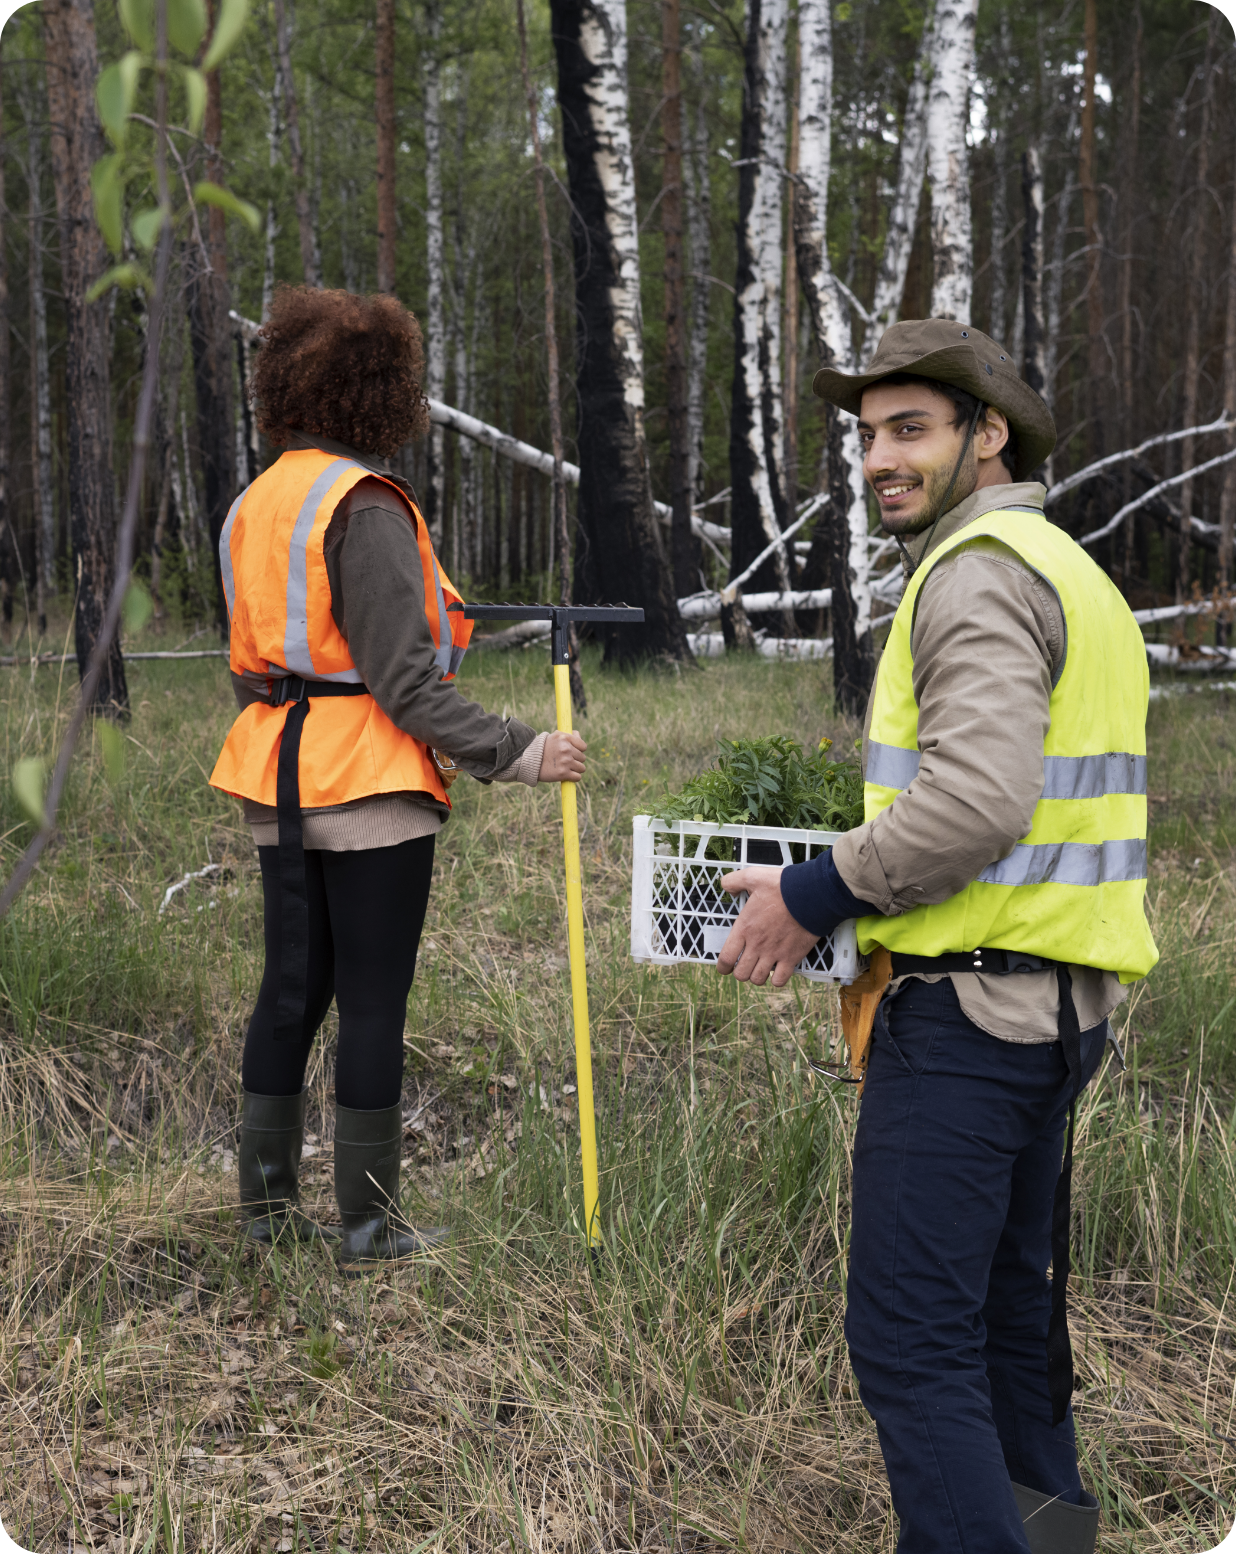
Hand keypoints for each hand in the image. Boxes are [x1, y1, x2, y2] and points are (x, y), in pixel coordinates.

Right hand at [538, 730, 586, 782]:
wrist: (529, 761)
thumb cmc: (542, 749)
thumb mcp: (554, 737)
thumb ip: (567, 735)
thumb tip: (577, 734)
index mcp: (565, 738)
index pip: (583, 746)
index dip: (579, 751)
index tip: (573, 753)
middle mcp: (566, 749)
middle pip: (582, 758)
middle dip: (576, 760)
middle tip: (566, 761)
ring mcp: (565, 761)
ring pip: (581, 768)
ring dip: (575, 769)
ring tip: (565, 768)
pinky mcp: (563, 773)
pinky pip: (577, 777)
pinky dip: (573, 777)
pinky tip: (566, 775)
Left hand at [716, 866, 819, 985]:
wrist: (812, 895)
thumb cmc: (783, 886)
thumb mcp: (753, 876)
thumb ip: (734, 881)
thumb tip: (726, 887)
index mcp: (745, 928)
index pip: (726, 958)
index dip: (723, 966)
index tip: (725, 966)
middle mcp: (757, 945)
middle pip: (740, 974)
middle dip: (740, 972)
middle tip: (745, 964)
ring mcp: (774, 953)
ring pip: (758, 979)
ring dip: (757, 976)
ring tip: (760, 968)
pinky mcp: (792, 957)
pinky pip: (780, 980)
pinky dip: (777, 979)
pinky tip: (777, 970)